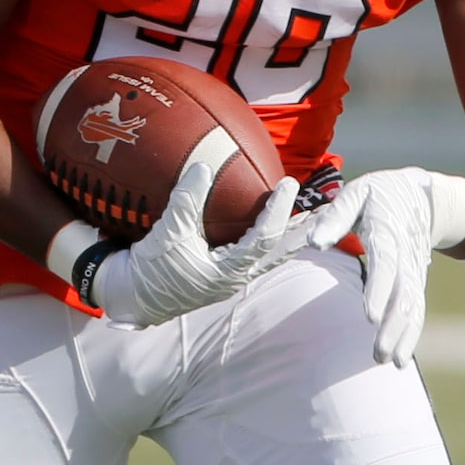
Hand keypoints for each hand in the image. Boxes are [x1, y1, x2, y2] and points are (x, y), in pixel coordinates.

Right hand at [85, 148, 303, 327]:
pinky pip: (259, 254)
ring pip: (274, 254)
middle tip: (330, 208)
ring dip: (294, 234)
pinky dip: (274, 238)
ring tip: (315, 216)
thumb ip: (186, 201)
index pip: (264, 239)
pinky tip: (281, 225)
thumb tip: (203, 166)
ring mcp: (234, 277)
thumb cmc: (150, 271)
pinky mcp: (226, 273)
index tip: (287, 185)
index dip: (277, 211)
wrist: (134, 298)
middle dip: (306, 229)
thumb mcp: (167, 234)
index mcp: (228, 272)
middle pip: (282, 251)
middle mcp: (238, 277)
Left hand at [304, 167, 464, 366]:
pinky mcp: (415, 281)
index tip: (371, 317)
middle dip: (393, 325)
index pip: (385, 264)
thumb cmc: (379, 193)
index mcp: (387, 231)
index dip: (379, 290)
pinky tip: (401, 359)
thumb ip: (335, 218)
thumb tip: (315, 243)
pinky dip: (411, 334)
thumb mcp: (356, 193)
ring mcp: (414, 270)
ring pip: (412, 306)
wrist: (423, 197)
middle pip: (402, 293)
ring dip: (403, 335)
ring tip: (390, 362)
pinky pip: (416, 310)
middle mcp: (405, 255)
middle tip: (379, 353)